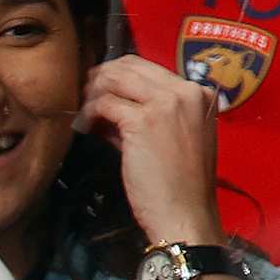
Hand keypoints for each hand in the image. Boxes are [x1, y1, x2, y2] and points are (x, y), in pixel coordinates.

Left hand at [76, 55, 224, 247]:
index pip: (150, 67)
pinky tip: (83, 125)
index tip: (101, 87)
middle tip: (83, 92)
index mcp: (198, 93)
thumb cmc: (179, 186)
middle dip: (102, 77)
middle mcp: (185, 91)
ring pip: (116, 80)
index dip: (119, 75)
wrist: (186, 213)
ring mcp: (166, 103)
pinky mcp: (143, 121)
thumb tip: (111, 110)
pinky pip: (105, 105)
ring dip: (93, 92)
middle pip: (131, 66)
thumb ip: (147, 118)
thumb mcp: (174, 140)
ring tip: (81, 108)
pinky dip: (89, 113)